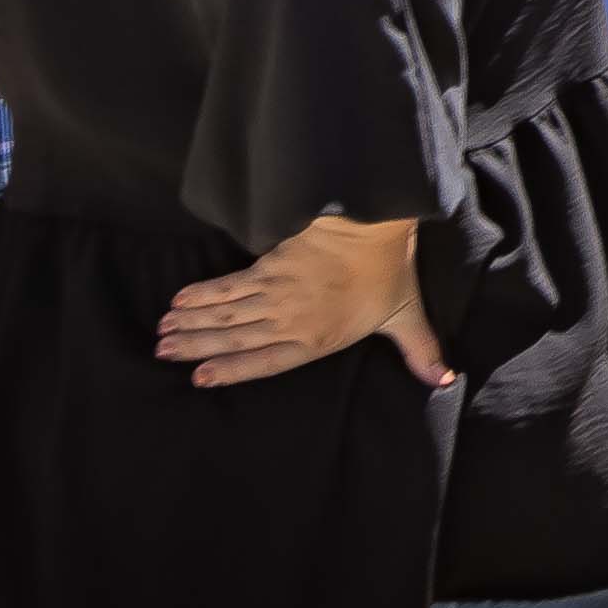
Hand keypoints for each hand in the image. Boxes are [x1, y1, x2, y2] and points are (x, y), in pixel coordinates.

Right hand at [159, 212, 444, 388]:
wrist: (373, 226)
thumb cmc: (389, 273)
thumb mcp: (406, 317)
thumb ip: (421, 352)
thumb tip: (445, 380)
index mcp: (316, 341)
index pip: (264, 363)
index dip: (230, 372)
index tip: (199, 378)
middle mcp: (289, 322)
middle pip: (234, 341)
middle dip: (196, 348)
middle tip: (163, 352)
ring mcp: (275, 295)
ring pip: (225, 316)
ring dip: (191, 324)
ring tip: (162, 332)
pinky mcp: (268, 268)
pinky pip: (228, 286)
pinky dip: (202, 294)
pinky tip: (180, 300)